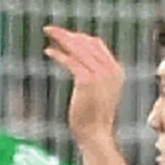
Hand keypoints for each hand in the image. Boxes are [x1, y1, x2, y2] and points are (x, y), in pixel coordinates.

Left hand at [39, 25, 125, 154]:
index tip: (64, 36)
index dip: (79, 38)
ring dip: (61, 38)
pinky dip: (58, 54)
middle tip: (49, 29)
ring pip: (78, 48)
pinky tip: (48, 52)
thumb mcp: (100, 92)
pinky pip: (70, 61)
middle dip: (67, 34)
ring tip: (47, 33)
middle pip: (86, 42)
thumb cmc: (94, 118)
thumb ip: (95, 76)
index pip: (97, 45)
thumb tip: (80, 64)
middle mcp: (111, 69)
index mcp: (116, 70)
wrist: (96, 135)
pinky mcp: (87, 81)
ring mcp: (100, 75)